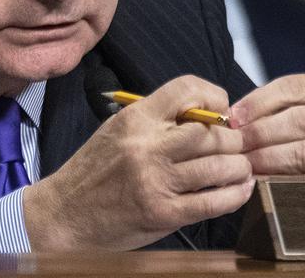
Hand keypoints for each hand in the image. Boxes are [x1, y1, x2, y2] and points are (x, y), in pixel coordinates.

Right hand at [24, 75, 253, 250]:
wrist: (64, 214)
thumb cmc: (94, 171)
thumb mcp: (118, 130)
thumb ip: (156, 120)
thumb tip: (205, 114)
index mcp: (135, 119)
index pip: (186, 89)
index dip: (214, 95)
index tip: (222, 110)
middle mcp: (146, 147)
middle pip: (211, 132)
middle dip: (233, 138)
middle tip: (237, 145)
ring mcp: (156, 181)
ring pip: (218, 166)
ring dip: (238, 167)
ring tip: (240, 168)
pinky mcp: (163, 214)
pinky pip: (213, 202)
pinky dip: (235, 195)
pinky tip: (240, 190)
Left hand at [229, 73, 304, 175]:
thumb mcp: (297, 109)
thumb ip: (272, 108)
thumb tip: (232, 118)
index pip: (292, 87)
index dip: (258, 102)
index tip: (234, 117)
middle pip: (298, 119)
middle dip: (260, 132)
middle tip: (234, 144)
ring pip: (304, 150)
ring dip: (267, 158)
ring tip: (244, 163)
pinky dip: (281, 179)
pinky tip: (261, 180)